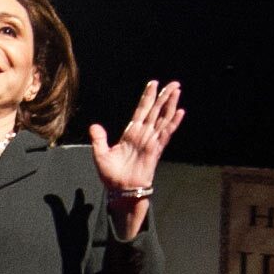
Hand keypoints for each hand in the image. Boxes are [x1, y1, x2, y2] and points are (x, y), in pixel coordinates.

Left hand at [88, 80, 183, 236]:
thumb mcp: (100, 154)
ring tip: (177, 91)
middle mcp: (143, 135)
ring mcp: (150, 141)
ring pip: (163, 119)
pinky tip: (180, 112)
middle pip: (156, 111)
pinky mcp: (155, 150)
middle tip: (173, 83)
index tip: (153, 84)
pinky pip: (166, 134)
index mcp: (131, 133)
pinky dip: (173, 123)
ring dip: (170, 105)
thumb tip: (94, 126)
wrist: (120, 190)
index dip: (147, 97)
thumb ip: (99, 139)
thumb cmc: (112, 175)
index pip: (141, 111)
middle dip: (164, 96)